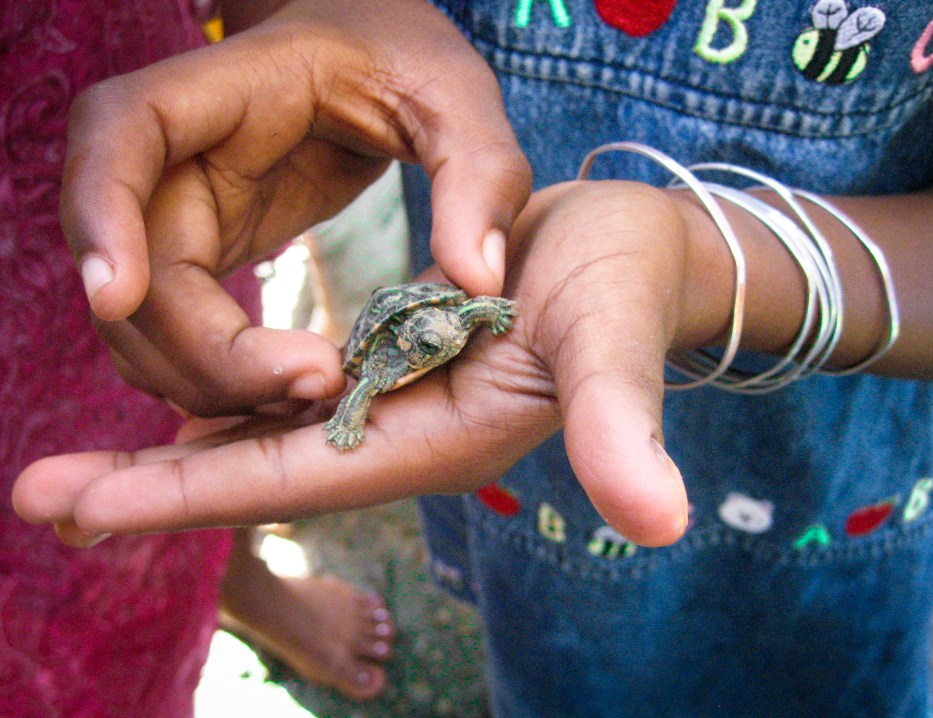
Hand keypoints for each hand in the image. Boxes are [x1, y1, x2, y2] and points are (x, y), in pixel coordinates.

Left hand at [17, 181, 734, 547]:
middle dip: (148, 488)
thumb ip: (621, 425)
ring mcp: (393, 398)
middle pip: (256, 470)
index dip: (182, 493)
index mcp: (432, 436)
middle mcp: (400, 431)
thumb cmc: (625, 287)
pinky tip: (182, 408)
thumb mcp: (614, 343)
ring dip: (175, 454)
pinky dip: (230, 408)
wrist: (634, 254)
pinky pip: (295, 397)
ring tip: (79, 467)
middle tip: (36, 495)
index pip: (288, 478)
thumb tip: (660, 520)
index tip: (74, 505)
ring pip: (267, 436)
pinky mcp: (393, 360)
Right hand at [65, 0, 530, 413]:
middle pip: (136, 265)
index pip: (121, 133)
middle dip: (204, 351)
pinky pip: (179, 334)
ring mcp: (184, 209)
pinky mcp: (204, 255)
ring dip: (209, 381)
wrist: (373, 60)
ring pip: (143, 319)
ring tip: (316, 400)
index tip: (115, 295)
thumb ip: (482, 175)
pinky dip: (221, 379)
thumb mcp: (457, 98)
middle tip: (317, 387)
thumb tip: (481, 282)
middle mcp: (183, 154)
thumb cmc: (405, 62)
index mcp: (230, 89)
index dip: (101, 213)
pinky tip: (294, 396)